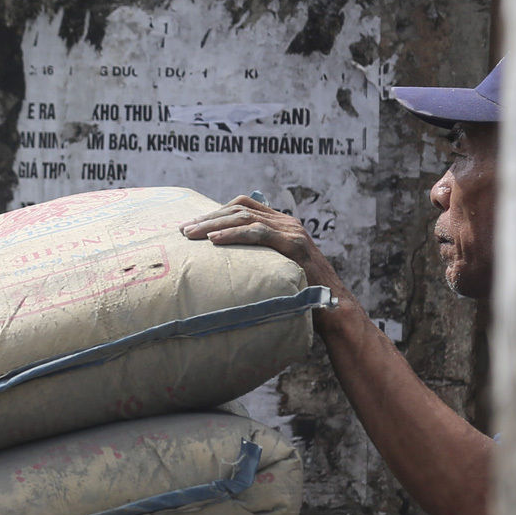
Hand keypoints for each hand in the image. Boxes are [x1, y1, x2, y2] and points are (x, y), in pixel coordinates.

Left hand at [180, 195, 344, 296]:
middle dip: (208, 217)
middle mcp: (287, 223)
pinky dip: (233, 234)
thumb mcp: (272, 270)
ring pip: (245, 217)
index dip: (216, 212)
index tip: (192, 226)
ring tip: (191, 234)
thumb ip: (255, 260)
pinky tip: (214, 240)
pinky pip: (259, 233)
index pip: (243, 206)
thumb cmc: (298, 295)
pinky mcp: (294, 245)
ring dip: (214, 224)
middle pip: (240, 208)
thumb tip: (222, 266)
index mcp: (281, 224)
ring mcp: (292, 231)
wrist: (332, 309)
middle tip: (183, 230)